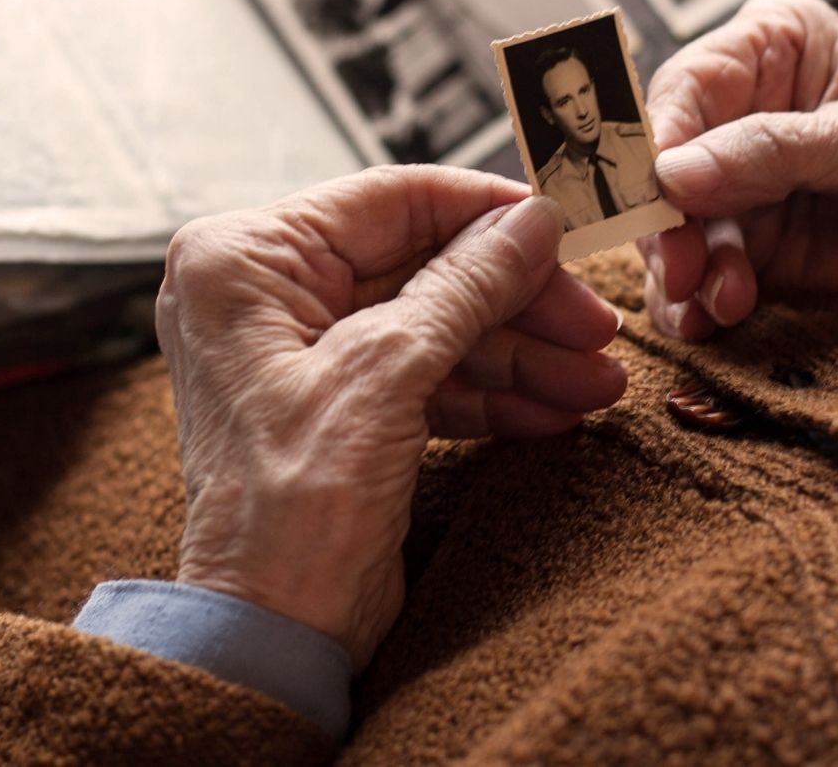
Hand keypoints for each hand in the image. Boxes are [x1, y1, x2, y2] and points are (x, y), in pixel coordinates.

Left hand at [156, 168, 623, 668]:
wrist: (270, 637)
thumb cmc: (288, 512)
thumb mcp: (386, 375)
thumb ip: (465, 286)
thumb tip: (531, 223)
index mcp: (243, 260)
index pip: (390, 200)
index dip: (488, 212)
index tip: (564, 226)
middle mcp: (261, 294)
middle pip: (421, 264)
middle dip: (516, 302)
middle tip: (594, 326)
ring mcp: (298, 352)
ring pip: (432, 323)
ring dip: (518, 354)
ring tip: (594, 381)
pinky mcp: (334, 406)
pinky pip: (423, 375)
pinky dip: (488, 393)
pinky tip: (551, 411)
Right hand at [638, 0, 837, 338]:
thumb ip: (776, 152)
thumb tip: (673, 173)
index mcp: (775, 48)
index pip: (687, 86)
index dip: (658, 140)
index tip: (656, 193)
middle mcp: (745, 112)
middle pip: (662, 162)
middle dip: (664, 220)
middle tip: (681, 268)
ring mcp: (744, 187)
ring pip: (672, 227)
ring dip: (681, 270)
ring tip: (719, 301)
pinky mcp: (754, 252)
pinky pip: (698, 278)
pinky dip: (694, 303)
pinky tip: (714, 319)